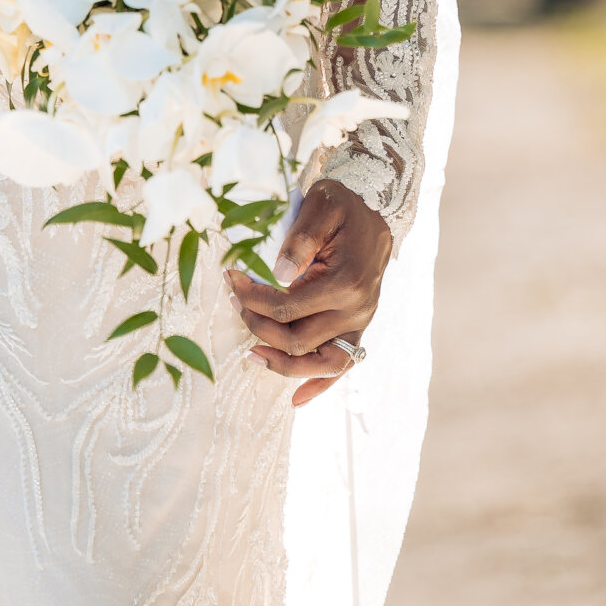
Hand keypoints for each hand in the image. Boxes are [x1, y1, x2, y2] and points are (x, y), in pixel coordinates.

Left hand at [228, 179, 391, 407]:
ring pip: (320, 363)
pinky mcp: (359, 327)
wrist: (374, 208)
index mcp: (344, 282)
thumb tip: (278, 276)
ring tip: (251, 355)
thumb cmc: (342, 205)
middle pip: (298, 339)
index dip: (253, 299)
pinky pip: (343, 365)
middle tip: (234, 301)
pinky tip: (297, 400)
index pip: (287, 307)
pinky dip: (320, 385)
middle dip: (258, 325)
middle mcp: (356, 309)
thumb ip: (300, 240)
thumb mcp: (320, 207)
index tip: (231, 280)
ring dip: (283, 364)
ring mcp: (360, 322)